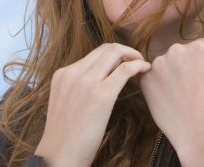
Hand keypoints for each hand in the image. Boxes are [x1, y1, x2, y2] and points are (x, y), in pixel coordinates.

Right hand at [34, 43, 150, 166]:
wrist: (59, 156)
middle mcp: (73, 73)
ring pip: (116, 53)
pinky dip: (138, 65)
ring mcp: (86, 82)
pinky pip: (125, 70)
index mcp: (63, 74)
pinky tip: (145, 70)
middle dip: (125, 51)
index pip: (94, 53)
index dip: (114, 54)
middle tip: (137, 61)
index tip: (125, 62)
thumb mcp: (65, 101)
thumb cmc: (66, 136)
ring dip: (133, 56)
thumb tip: (101, 78)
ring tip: (142, 64)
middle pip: (106, 49)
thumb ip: (78, 86)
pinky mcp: (101, 95)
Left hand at [140, 39, 203, 166]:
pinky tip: (167, 99)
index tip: (202, 76)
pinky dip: (156, 85)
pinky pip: (151, 77)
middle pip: (180, 53)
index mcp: (199, 48)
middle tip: (190, 87)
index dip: (202, 62)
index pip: (200, 46)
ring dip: (169, 73)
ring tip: (178, 94)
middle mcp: (177, 50)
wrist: (198, 132)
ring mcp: (159, 64)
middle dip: (184, 64)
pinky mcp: (146, 79)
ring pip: (165, 64)